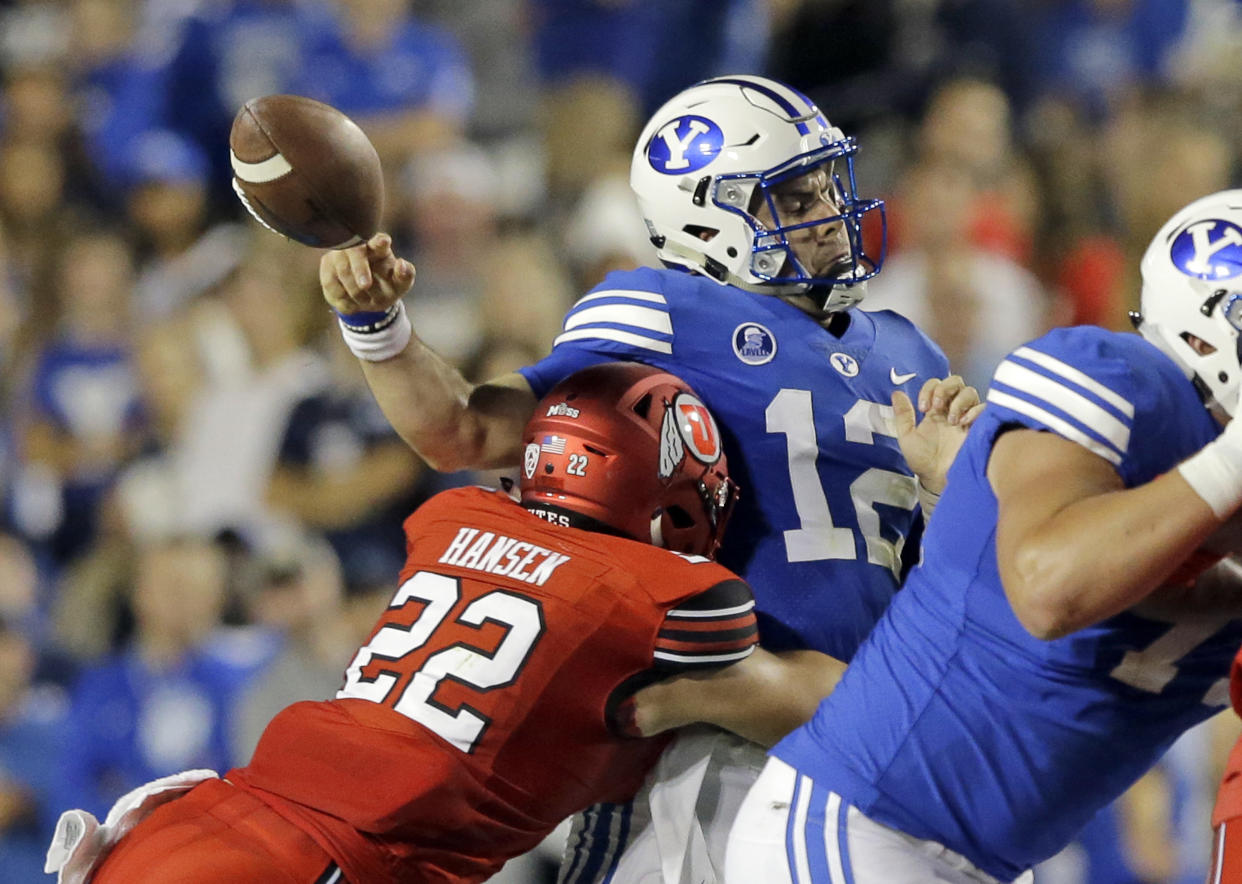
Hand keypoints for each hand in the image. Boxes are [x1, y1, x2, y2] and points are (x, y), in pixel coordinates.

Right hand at [319, 232, 414, 314]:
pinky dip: (343, 297)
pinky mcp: (327, 267)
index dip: (380, 241)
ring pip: (343, 271)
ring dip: (355, 291)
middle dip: (360, 269)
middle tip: (366, 285)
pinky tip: (351, 300)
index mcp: (379, 248)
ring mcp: (339, 255)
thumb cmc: (387, 286)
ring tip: (365, 301)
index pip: (379, 241)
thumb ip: (406, 275)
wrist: (367, 300)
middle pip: (355, 252)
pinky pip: (331, 283)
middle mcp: (357, 246)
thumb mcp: (400, 285)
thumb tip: (402, 264)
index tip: (384, 241)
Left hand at [893, 375, 983, 492]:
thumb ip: (903, 415)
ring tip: (951, 420)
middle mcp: (952, 410)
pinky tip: (963, 423)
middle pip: (956, 382)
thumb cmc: (923, 460)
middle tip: (937, 405)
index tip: (923, 407)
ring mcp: (967, 417)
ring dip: (958, 401)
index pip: (936, 384)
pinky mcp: (979, 427)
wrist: (936, 478)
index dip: (930, 389)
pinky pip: (983, 408)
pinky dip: (974, 411)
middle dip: (945, 388)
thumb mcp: (907, 436)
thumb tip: (896, 393)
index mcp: (936, 410)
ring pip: (970, 392)